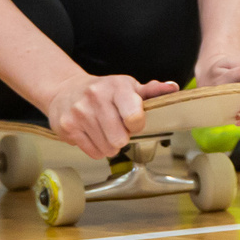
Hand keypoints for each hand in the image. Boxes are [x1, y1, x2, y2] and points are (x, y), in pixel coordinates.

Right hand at [42, 72, 177, 161]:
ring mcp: (80, 112)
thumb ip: (152, 91)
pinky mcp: (67, 127)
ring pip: (107, 149)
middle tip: (116, 127)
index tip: (132, 121)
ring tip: (104, 130)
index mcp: (117, 86)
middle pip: (120, 139)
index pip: (134, 117)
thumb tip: (173, 88)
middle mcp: (96, 97)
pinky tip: (92, 134)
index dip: (137, 125)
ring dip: (109, 145)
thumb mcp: (128, 87)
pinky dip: (96, 148)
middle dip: (122, 138)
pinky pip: (93, 153)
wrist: (66, 90)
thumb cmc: (104, 91)